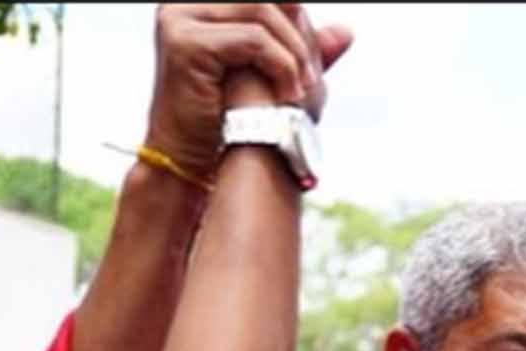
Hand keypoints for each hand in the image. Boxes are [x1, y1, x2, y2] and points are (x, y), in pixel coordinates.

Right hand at [144, 4, 354, 179]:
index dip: (295, 18)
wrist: (189, 160)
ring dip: (293, 52)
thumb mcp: (272, 77)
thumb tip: (346, 32)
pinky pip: (251, 39)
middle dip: (297, 36)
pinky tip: (287, 95)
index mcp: (203, 2)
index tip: (313, 57)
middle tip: (312, 77)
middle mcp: (185, 3)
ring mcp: (179, 19)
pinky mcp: (184, 43)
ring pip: (261, 12)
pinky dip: (280, 65)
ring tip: (300, 91)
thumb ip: (302, 49)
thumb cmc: (226, 122)